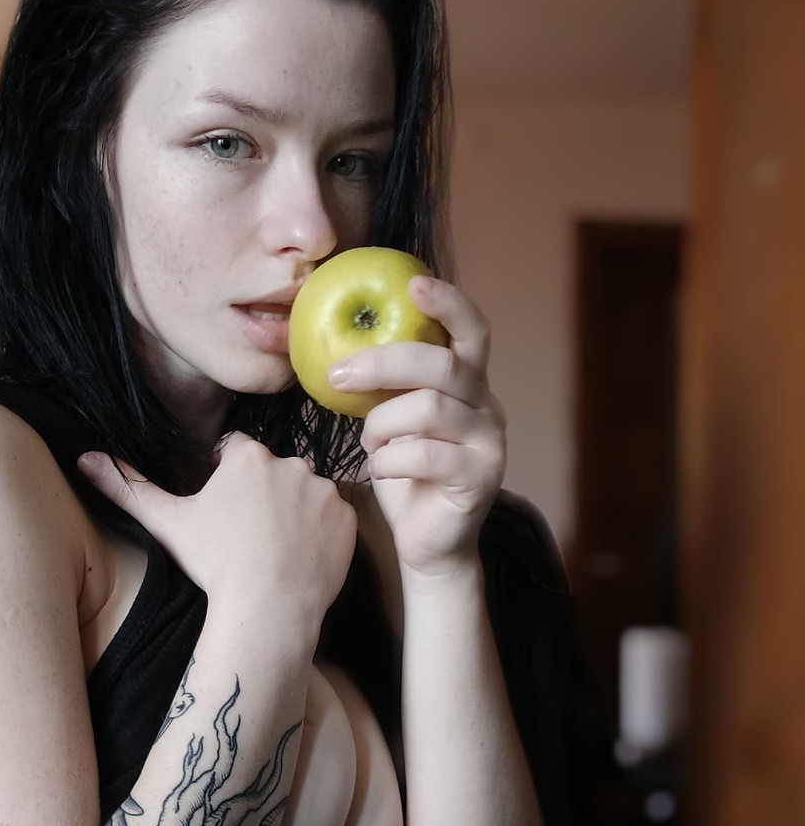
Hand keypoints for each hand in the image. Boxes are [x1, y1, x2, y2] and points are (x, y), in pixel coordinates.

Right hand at [79, 432, 356, 626]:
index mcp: (248, 456)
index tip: (223, 511)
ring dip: (293, 511)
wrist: (268, 609)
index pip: (235, 453)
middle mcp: (291, 462)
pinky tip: (301, 556)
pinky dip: (321, 531)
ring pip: (304, 492)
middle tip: (249, 535)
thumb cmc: (215, 564)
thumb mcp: (167, 524)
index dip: (225, 479)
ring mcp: (324, 489)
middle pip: (272, 471)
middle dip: (262, 494)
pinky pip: (333, 516)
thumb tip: (83, 458)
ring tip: (275, 548)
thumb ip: (127, 487)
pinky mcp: (348, 517)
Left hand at [329, 277, 505, 577]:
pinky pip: (427, 455)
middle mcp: (487, 406)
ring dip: (383, 423)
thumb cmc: (404, 472)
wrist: (427, 542)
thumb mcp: (391, 418)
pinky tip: (380, 468)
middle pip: (444, 365)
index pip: (472, 331)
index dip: (448, 303)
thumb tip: (334, 347)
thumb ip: (384, 385)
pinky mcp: (482, 479)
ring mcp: (490, 442)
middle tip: (338, 372)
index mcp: (469, 383)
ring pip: (431, 409)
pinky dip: (390, 459)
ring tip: (369, 440)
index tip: (413, 283)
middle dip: (385, 362)